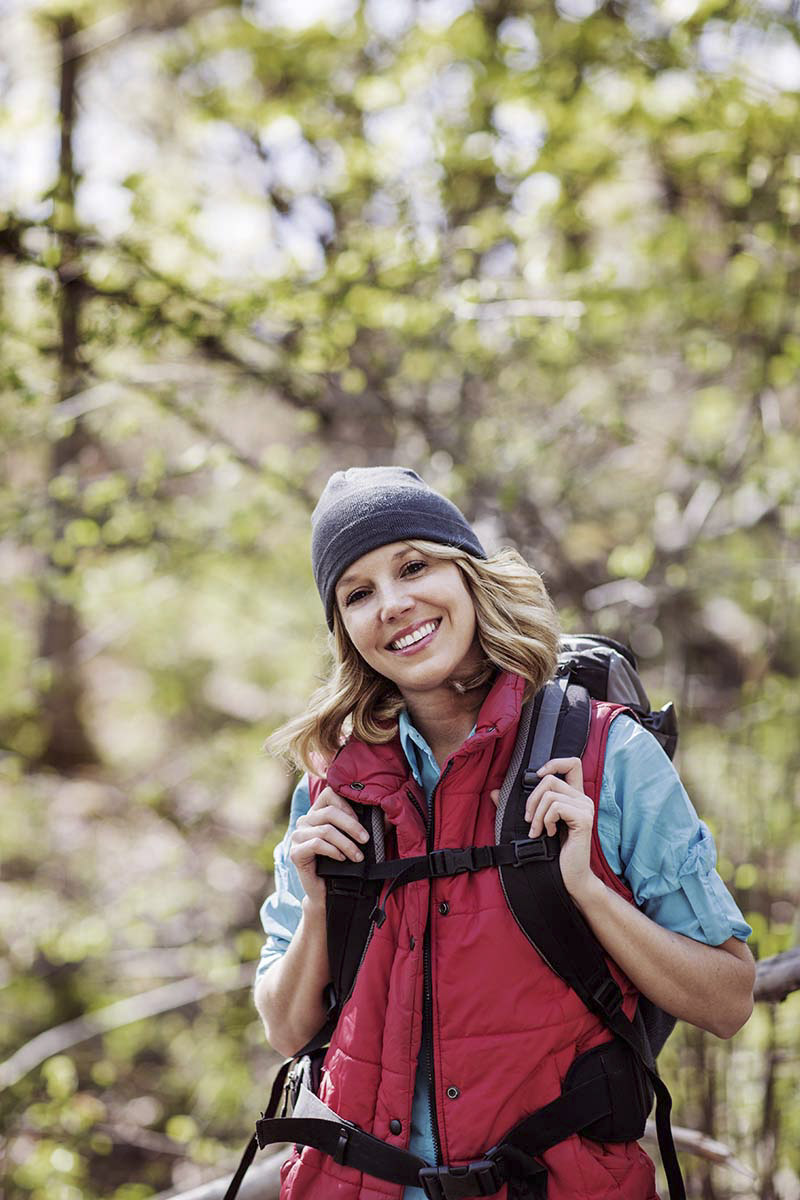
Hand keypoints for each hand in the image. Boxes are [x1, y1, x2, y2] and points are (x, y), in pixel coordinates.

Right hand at [289, 786, 369, 907]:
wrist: (327, 893)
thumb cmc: (343, 864)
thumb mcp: (356, 840)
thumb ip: (369, 824)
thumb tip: (390, 813)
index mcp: (318, 812)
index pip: (329, 793)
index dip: (347, 805)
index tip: (363, 820)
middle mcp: (305, 821)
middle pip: (329, 812)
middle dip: (352, 826)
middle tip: (366, 840)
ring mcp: (297, 836)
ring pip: (325, 830)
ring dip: (346, 843)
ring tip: (358, 856)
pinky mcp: (295, 853)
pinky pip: (316, 844)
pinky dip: (333, 851)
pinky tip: (342, 859)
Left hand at [525, 757, 599, 905]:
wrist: (570, 876)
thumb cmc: (554, 852)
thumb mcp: (535, 824)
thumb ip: (518, 807)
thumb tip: (494, 792)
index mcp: (574, 797)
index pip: (572, 763)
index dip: (553, 763)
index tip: (537, 777)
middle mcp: (583, 799)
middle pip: (550, 779)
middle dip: (532, 799)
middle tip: (529, 820)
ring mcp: (585, 808)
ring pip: (550, 794)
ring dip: (537, 815)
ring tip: (538, 831)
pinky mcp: (584, 819)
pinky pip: (555, 807)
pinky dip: (545, 821)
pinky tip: (549, 834)